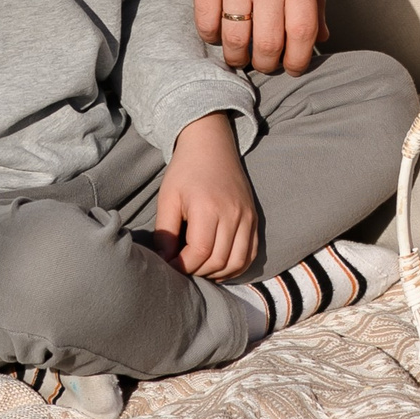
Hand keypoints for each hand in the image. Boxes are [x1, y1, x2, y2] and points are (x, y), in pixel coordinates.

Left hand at [152, 113, 259, 278]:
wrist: (211, 145)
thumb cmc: (185, 171)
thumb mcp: (168, 198)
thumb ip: (165, 231)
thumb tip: (165, 260)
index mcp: (208, 208)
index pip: (199, 252)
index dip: (183, 265)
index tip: (169, 264)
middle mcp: (232, 214)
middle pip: (218, 261)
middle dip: (197, 271)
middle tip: (183, 267)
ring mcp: (247, 217)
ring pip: (237, 262)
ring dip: (218, 273)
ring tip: (200, 269)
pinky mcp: (254, 218)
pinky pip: (250, 253)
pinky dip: (236, 267)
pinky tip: (219, 266)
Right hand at [181, 0, 326, 74]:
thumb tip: (323, 34)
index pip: (303, 34)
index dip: (297, 61)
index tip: (291, 67)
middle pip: (269, 44)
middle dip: (266, 63)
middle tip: (262, 60)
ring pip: (236, 40)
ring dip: (237, 56)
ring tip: (239, 52)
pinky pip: (207, 23)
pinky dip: (212, 36)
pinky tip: (217, 30)